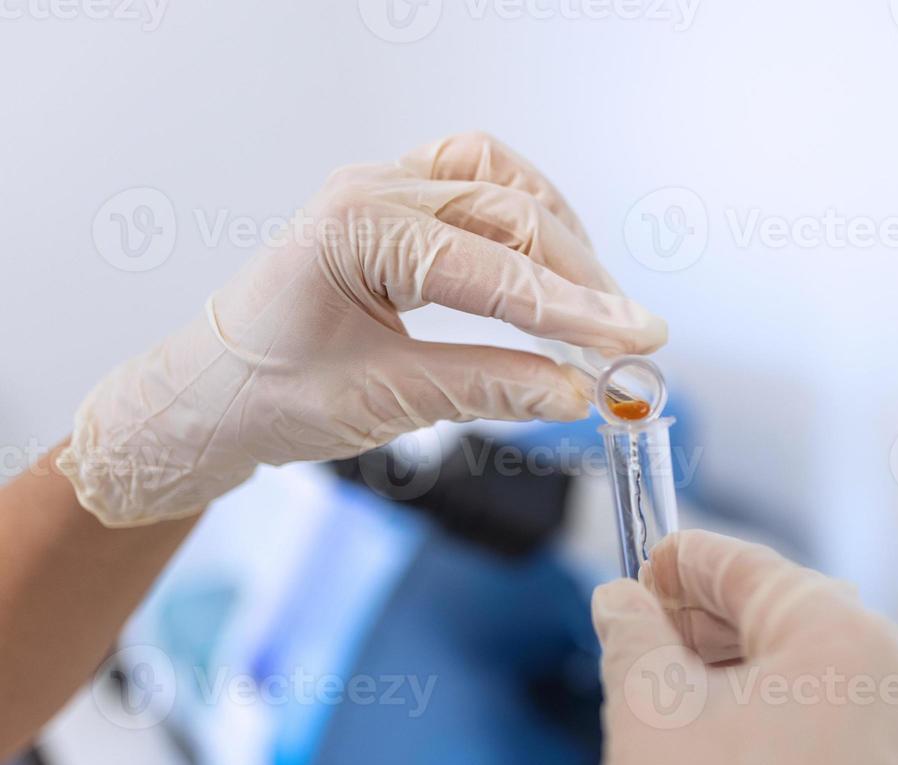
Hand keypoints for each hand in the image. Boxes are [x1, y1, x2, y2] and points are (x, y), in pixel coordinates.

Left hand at [60, 131, 664, 526]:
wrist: (210, 393)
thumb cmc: (270, 394)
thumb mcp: (382, 402)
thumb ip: (485, 387)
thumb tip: (574, 392)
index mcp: (356, 229)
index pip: (495, 269)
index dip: (576, 311)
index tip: (639, 340)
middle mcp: (373, 191)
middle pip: (511, 214)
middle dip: (581, 280)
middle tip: (632, 339)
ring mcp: (385, 188)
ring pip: (501, 182)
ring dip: (560, 237)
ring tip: (596, 304)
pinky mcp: (397, 206)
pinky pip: (478, 185)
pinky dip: (528, 220)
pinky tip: (552, 266)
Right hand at [591, 530, 897, 764]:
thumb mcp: (647, 714)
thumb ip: (631, 633)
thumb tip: (623, 603)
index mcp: (848, 636)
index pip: (752, 569)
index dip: (685, 565)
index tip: (648, 574)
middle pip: (796, 624)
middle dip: (715, 631)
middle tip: (651, 645)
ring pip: (829, 687)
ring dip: (758, 687)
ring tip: (688, 716)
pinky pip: (858, 744)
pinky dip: (803, 740)